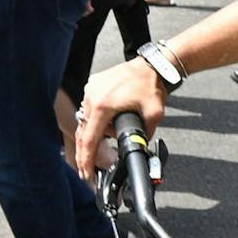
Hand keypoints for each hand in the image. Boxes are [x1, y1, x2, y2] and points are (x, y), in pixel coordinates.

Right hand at [75, 58, 167, 178]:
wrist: (151, 65)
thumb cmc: (151, 84)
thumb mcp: (154, 116)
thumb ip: (144, 135)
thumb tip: (139, 145)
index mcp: (103, 106)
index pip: (89, 140)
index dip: (86, 159)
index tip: (85, 172)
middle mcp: (92, 97)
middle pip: (83, 133)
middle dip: (85, 154)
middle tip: (87, 170)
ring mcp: (91, 90)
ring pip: (86, 121)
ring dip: (93, 134)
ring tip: (107, 141)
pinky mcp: (94, 86)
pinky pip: (90, 108)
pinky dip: (95, 120)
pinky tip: (106, 125)